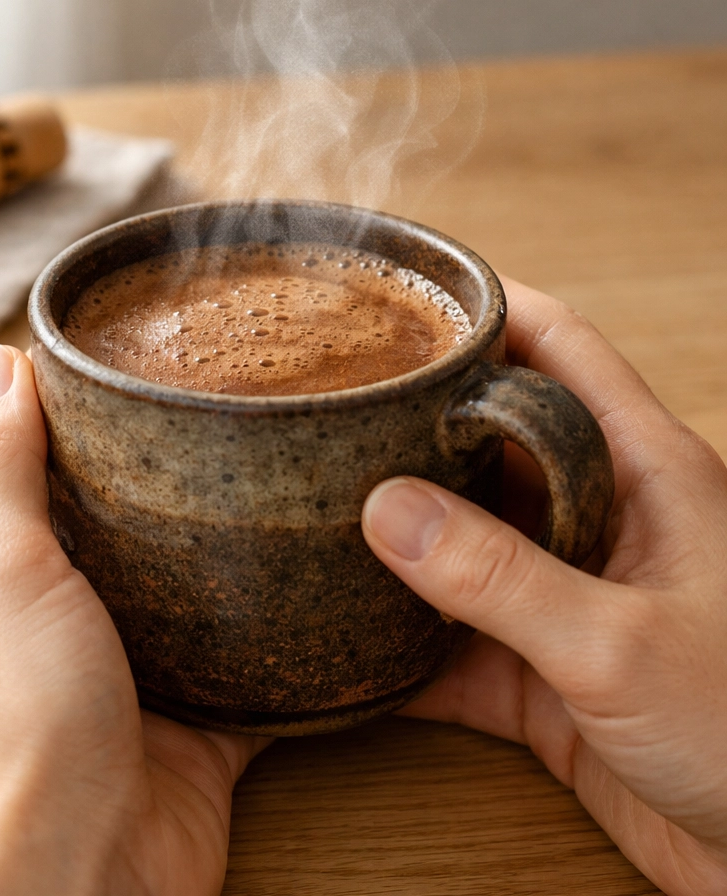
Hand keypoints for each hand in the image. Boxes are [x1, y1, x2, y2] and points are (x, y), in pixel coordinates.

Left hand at [0, 345, 267, 895]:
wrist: (81, 882)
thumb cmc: (9, 732)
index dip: (42, 412)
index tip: (106, 362)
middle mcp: (21, 617)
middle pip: (84, 514)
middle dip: (134, 467)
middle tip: (197, 403)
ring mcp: (102, 663)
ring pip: (156, 573)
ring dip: (196, 536)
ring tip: (251, 460)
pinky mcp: (175, 706)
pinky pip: (220, 642)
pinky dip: (252, 611)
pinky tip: (293, 560)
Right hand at [361, 278, 726, 895]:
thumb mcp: (620, 645)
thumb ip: (501, 578)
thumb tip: (386, 509)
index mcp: (645, 474)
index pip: (564, 350)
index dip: (493, 310)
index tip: (412, 296)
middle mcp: (601, 521)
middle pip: (495, 438)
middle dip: (419, 420)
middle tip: (339, 404)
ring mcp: (568, 595)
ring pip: (467, 536)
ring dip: (403, 530)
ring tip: (319, 506)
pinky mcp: (544, 670)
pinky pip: (455, 639)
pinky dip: (403, 639)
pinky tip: (347, 632)